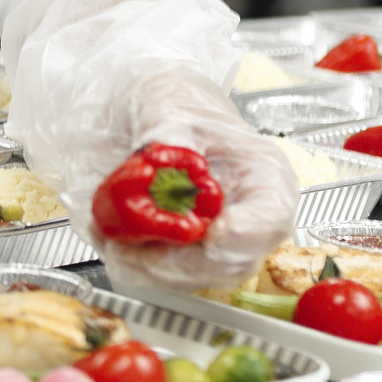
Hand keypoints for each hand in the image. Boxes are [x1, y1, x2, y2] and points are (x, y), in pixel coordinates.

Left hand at [94, 66, 295, 293]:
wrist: (146, 115)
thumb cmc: (173, 105)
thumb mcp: (168, 102)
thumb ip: (167, 133)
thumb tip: (161, 157)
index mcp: (262, 175)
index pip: (270, 217)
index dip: (244, 235)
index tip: (211, 236)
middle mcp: (247, 218)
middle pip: (230, 262)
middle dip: (180, 262)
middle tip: (139, 246)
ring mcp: (217, 243)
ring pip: (191, 278)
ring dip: (146, 266)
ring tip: (113, 236)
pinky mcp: (183, 257)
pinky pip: (159, 277)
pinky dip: (130, 264)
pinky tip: (110, 238)